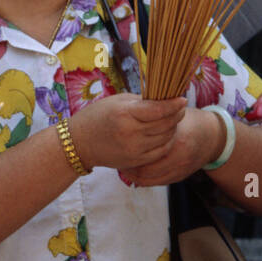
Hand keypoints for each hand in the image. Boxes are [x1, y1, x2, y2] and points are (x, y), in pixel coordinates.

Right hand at [66, 93, 186, 170]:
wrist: (78, 143)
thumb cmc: (96, 116)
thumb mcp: (117, 102)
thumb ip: (141, 102)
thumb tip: (164, 100)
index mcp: (124, 114)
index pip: (158, 110)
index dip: (174, 104)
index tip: (182, 99)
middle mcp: (130, 133)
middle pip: (165, 124)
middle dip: (176, 114)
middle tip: (180, 108)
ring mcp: (134, 149)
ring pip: (166, 138)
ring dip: (172, 128)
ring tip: (172, 120)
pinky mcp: (135, 161)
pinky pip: (160, 151)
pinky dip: (166, 142)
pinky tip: (165, 134)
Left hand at [118, 107, 224, 186]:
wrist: (211, 136)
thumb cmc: (186, 121)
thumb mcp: (171, 113)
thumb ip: (153, 115)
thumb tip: (125, 115)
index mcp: (176, 138)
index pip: (145, 147)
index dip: (127, 146)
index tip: (116, 140)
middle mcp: (179, 156)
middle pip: (143, 166)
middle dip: (127, 162)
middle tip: (115, 155)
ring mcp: (179, 169)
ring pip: (146, 178)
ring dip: (131, 172)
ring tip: (120, 163)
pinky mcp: (178, 177)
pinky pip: (154, 182)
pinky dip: (140, 178)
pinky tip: (131, 171)